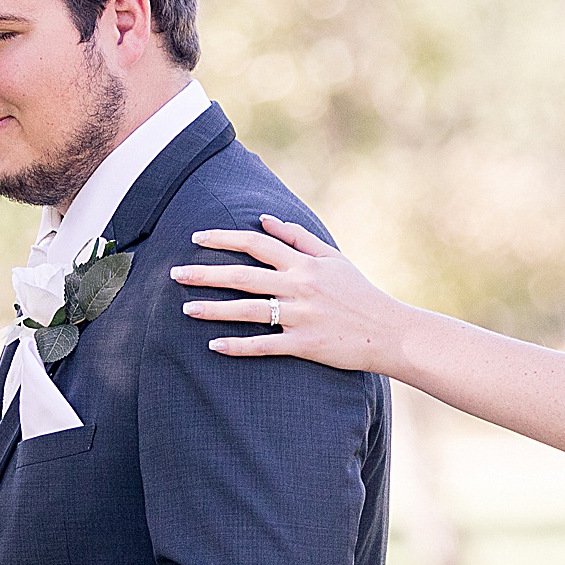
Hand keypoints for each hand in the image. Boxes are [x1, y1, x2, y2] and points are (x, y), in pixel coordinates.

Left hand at [173, 216, 407, 373]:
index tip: (197, 239)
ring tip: (186, 309)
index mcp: (305, 263)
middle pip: (243, 275)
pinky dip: (237, 346)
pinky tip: (213, 345)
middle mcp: (300, 286)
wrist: (389, 331)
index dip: (224, 238)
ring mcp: (301, 316)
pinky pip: (264, 345)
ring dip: (213, 309)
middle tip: (175, 274)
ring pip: (248, 310)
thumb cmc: (360, 293)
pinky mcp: (305, 344)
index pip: (256, 243)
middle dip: (205, 273)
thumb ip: (299, 237)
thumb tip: (266, 219)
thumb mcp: (334, 258)